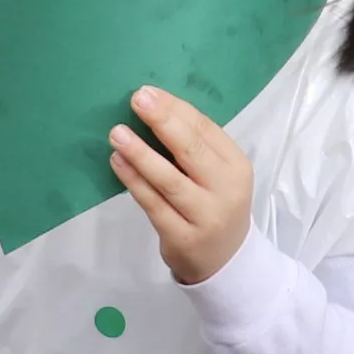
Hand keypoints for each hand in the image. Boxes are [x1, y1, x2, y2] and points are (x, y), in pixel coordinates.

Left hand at [111, 86, 255, 284]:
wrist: (226, 261)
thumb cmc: (215, 203)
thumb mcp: (218, 174)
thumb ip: (195, 146)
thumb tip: (155, 107)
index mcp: (237, 166)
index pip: (205, 130)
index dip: (175, 109)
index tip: (148, 92)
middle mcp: (226, 190)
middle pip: (192, 150)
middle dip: (163, 122)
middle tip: (137, 100)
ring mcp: (205, 217)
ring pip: (169, 180)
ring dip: (141, 154)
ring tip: (117, 133)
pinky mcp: (182, 238)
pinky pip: (154, 205)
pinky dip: (134, 182)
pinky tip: (118, 163)